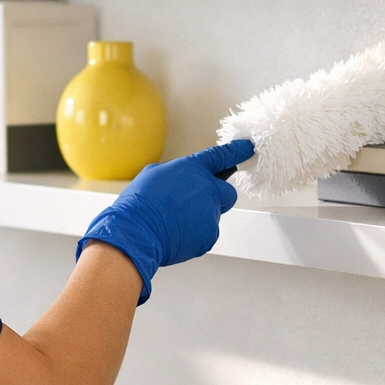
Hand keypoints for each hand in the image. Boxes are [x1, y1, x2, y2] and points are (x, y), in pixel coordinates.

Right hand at [76, 139, 255, 303]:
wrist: (136, 232)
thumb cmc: (139, 204)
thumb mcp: (153, 175)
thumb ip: (175, 175)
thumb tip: (179, 181)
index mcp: (193, 169)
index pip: (222, 156)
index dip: (237, 151)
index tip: (248, 148)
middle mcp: (208, 188)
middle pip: (228, 192)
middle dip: (218, 197)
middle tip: (195, 205)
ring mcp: (211, 212)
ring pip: (212, 215)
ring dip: (199, 219)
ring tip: (173, 223)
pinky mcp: (210, 234)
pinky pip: (206, 234)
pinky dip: (194, 236)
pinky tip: (175, 234)